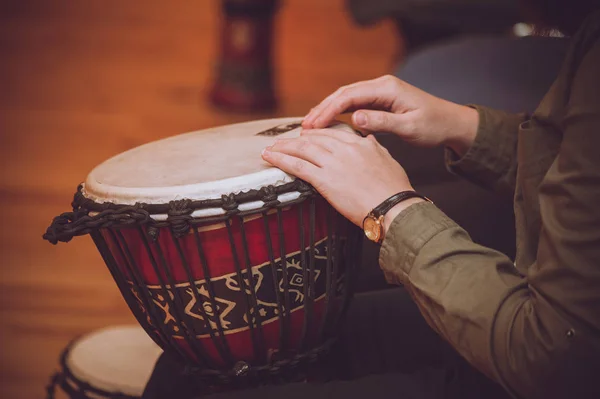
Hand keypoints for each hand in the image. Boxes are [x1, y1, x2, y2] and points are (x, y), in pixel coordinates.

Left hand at [261, 128, 420, 227]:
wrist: (392, 207)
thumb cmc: (394, 190)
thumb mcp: (388, 161)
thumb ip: (375, 148)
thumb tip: (369, 139)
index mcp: (360, 144)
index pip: (332, 134)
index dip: (316, 134)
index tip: (307, 136)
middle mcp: (345, 150)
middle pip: (314, 139)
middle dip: (296, 140)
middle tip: (284, 142)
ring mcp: (333, 163)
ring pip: (302, 149)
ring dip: (283, 147)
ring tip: (271, 148)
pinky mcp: (324, 180)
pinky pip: (297, 166)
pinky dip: (281, 160)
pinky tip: (270, 157)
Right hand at [302, 75, 477, 156]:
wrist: (450, 123)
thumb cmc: (433, 125)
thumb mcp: (409, 127)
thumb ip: (381, 122)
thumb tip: (354, 118)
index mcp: (387, 88)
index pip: (349, 96)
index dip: (329, 110)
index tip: (315, 124)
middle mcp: (381, 86)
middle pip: (343, 94)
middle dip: (322, 109)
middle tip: (305, 126)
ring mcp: (380, 93)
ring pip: (346, 99)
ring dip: (328, 111)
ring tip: (311, 125)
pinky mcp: (380, 102)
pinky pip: (354, 105)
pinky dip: (339, 114)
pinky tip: (329, 124)